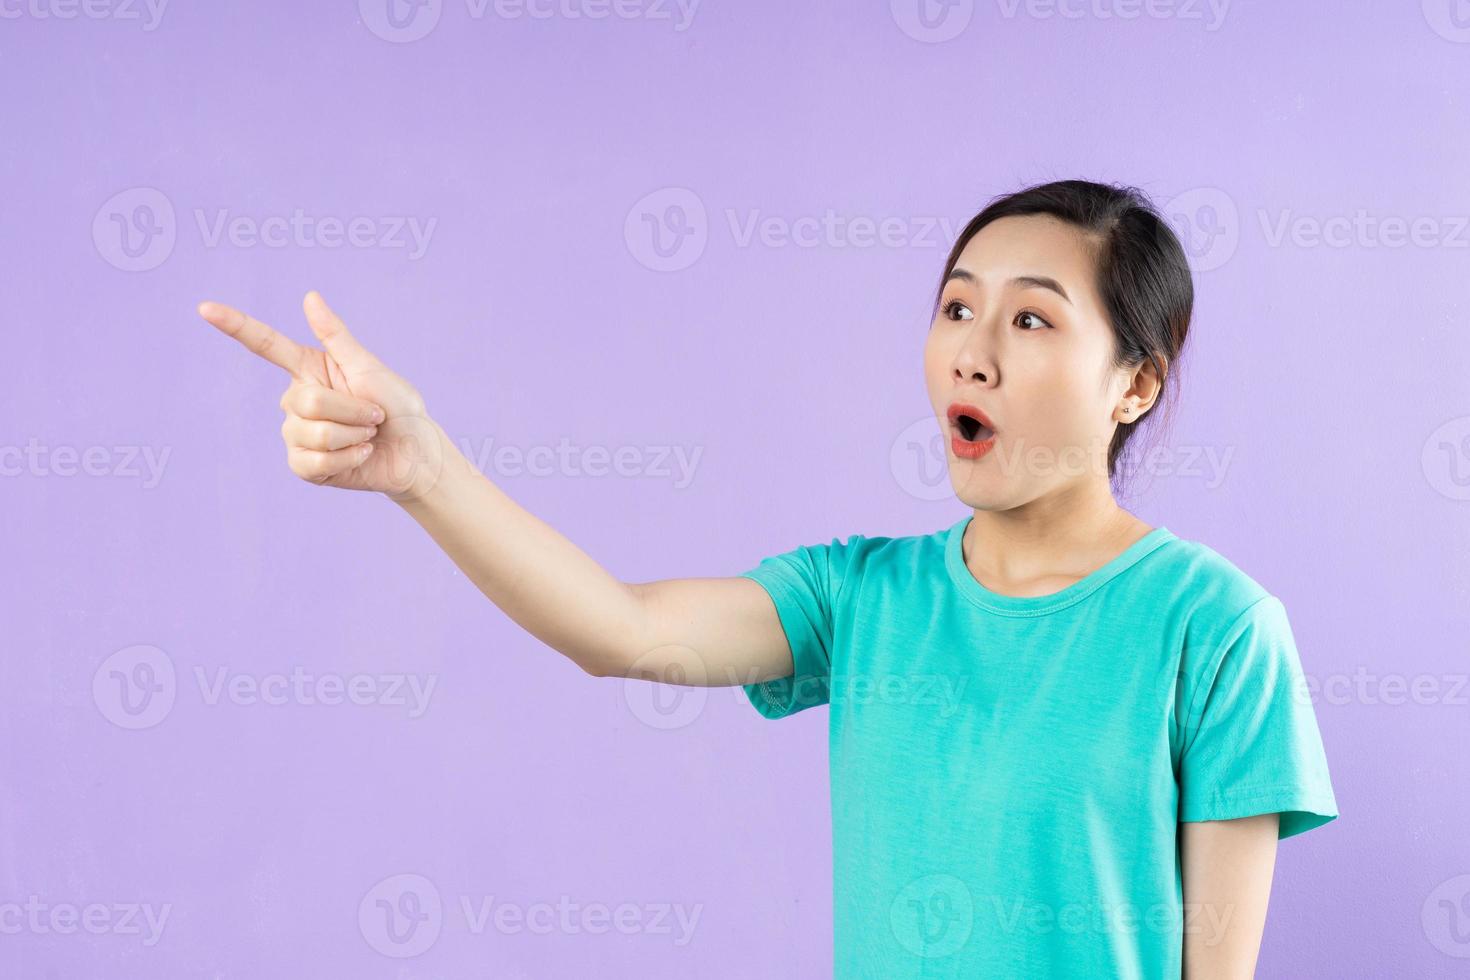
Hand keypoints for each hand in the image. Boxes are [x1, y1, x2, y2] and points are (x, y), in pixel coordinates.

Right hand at [197, 290, 444, 499]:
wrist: (416, 453)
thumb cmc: (398, 407)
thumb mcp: (369, 368)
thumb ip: (336, 336)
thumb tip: (308, 296)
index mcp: (309, 370)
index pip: (265, 345)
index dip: (235, 326)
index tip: (204, 307)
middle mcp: (297, 400)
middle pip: (306, 401)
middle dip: (351, 410)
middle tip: (374, 416)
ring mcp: (297, 434)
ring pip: (311, 433)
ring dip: (353, 436)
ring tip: (367, 437)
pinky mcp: (304, 466)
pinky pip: (314, 462)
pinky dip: (346, 459)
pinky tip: (360, 456)